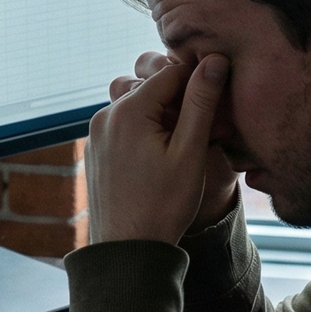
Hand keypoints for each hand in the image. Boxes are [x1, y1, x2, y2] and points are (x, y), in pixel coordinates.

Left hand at [87, 52, 229, 243]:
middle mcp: (105, 115)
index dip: (199, 85)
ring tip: (180, 148)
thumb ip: (201, 102)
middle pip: (152, 88)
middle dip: (179, 103)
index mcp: (128, 110)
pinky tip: (160, 160)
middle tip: (202, 133)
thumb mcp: (190, 151)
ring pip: (137, 107)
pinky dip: (144, 133)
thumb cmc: (163, 205)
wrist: (128, 251)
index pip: (172, 72)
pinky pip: (123, 126)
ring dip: (161, 118)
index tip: (215, 109)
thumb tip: (214, 60)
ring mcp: (96, 133)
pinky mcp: (95, 150)